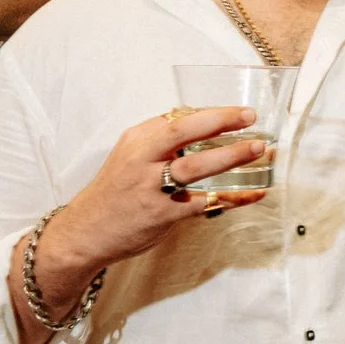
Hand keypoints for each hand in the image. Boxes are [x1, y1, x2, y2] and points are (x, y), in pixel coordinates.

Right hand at [29, 107, 268, 292]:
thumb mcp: (128, 156)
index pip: (176, 118)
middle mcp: (142, 160)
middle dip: (220, 121)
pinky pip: (203, 203)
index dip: (210, 112)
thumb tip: (198, 119)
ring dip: (231, 156)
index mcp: (136, 141)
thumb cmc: (114, 193)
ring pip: (196, 167)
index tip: (237, 110)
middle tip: (250, 117)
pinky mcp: (161, 215)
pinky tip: (253, 193)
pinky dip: (232, 198)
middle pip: (183, 132)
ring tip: (258, 150)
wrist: (85, 232)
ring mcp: (151, 188)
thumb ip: (159, 140)